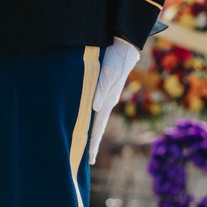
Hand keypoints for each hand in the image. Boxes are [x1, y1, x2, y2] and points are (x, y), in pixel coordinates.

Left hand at [89, 37, 139, 164]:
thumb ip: (101, 88)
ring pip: (95, 119)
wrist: (124, 46)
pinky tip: (84, 121)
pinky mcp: (102, 89)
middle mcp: (106, 102)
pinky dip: (89, 118)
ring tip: (82, 145)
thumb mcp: (109, 72)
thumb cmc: (116, 59)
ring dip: (90, 132)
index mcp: (108, 101)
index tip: (89, 160)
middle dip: (92, 144)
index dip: (93, 143)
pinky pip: (93, 108)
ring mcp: (105, 97)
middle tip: (86, 161)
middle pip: (97, 127)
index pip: (98, 127)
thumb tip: (95, 108)